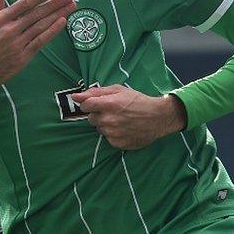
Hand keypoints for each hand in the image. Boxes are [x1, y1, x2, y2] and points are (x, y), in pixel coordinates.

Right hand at [0, 0, 75, 111]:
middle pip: (37, 13)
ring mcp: (17, 44)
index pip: (25, 3)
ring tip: (71, 5)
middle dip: (56, 2)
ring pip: (42, 26)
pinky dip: (52, 31)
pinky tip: (62, 22)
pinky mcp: (23, 57)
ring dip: (58, 14)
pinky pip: (41, 41)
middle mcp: (10, 30)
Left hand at [71, 85, 187, 149]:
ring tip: (121, 120)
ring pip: (99, 129)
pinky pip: (107, 138)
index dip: (90, 104)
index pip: (85, 105)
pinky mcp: (117, 143)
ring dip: (106, 125)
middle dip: (99, 114)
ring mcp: (112, 133)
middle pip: (91, 118)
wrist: (158, 117)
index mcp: (107, 104)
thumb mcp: (118, 90)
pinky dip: (113, 134)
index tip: (97, 104)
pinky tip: (124, 128)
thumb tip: (75, 97)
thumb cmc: (138, 101)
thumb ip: (95, 92)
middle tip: (114, 111)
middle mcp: (108, 120)